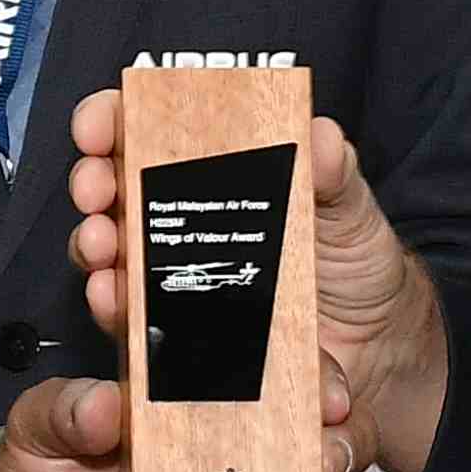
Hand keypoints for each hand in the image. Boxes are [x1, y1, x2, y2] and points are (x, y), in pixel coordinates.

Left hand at [0, 370, 368, 471]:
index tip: (310, 369)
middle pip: (312, 421)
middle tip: (324, 422)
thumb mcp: (38, 435)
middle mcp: (230, 451)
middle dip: (332, 418)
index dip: (298, 357)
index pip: (261, 362)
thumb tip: (104, 402)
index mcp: (188, 402)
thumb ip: (64, 411)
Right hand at [67, 91, 450, 471]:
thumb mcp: (351, 209)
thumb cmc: (356, 264)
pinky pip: (134, 325)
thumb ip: (334, 173)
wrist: (376, 350)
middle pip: (113, 194)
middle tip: (97, 188)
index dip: (112, 121)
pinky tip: (117, 301)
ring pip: (111, 258)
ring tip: (103, 246)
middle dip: (94, 185)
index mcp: (215, 176)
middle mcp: (182, 224)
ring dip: (94, 249)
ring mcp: (174, 282)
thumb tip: (318, 134)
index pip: (147, 133)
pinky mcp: (178, 338)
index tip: (99, 125)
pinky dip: (116, 311)